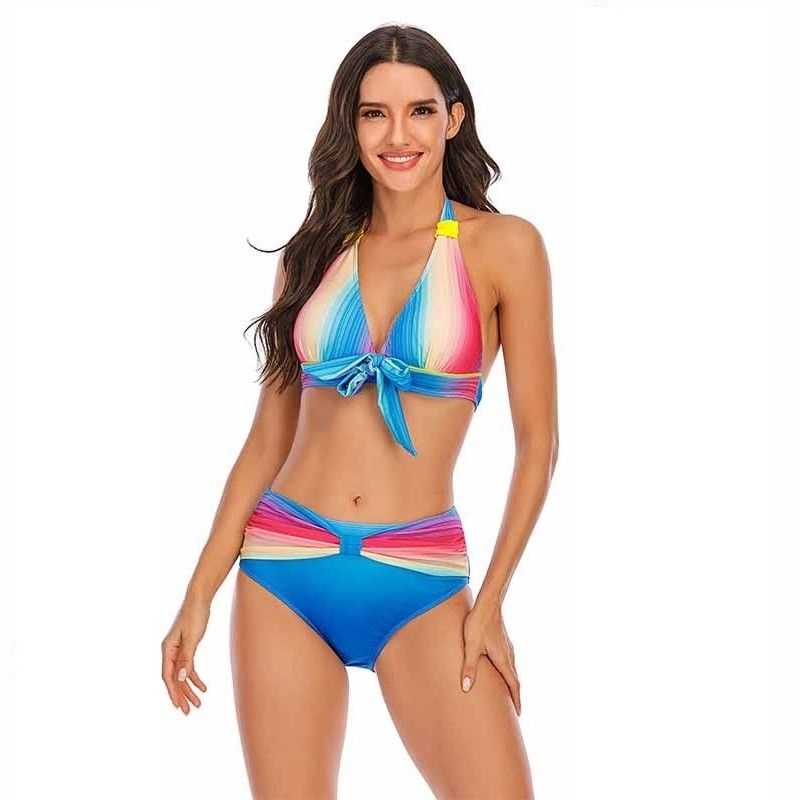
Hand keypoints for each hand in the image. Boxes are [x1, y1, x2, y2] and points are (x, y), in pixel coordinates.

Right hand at [161, 598, 209, 714]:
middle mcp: (170, 651)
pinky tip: (203, 687)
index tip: (178, 706)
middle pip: (174, 678)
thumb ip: (187, 658)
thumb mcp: (192, 637)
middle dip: (182, 695)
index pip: (168, 676)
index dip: (173, 692)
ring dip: (190, 689)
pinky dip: (195, 678)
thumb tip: (181, 678)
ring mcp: (178, 650)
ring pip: (182, 675)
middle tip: (189, 711)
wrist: (200, 599)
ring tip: (199, 703)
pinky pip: (189, 667)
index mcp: (167, 649)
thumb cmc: (195, 615)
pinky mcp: (187, 648)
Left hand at [460, 600, 520, 715]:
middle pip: (515, 680)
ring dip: (511, 684)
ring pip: (512, 670)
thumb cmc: (478, 624)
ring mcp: (508, 648)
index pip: (513, 685)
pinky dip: (508, 673)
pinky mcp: (504, 642)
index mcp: (503, 660)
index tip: (518, 715)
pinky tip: (500, 671)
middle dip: (515, 695)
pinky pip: (508, 662)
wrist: (488, 603)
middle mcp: (509, 656)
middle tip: (513, 710)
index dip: (516, 701)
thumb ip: (469, 667)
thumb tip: (466, 688)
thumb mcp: (471, 646)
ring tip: (507, 694)